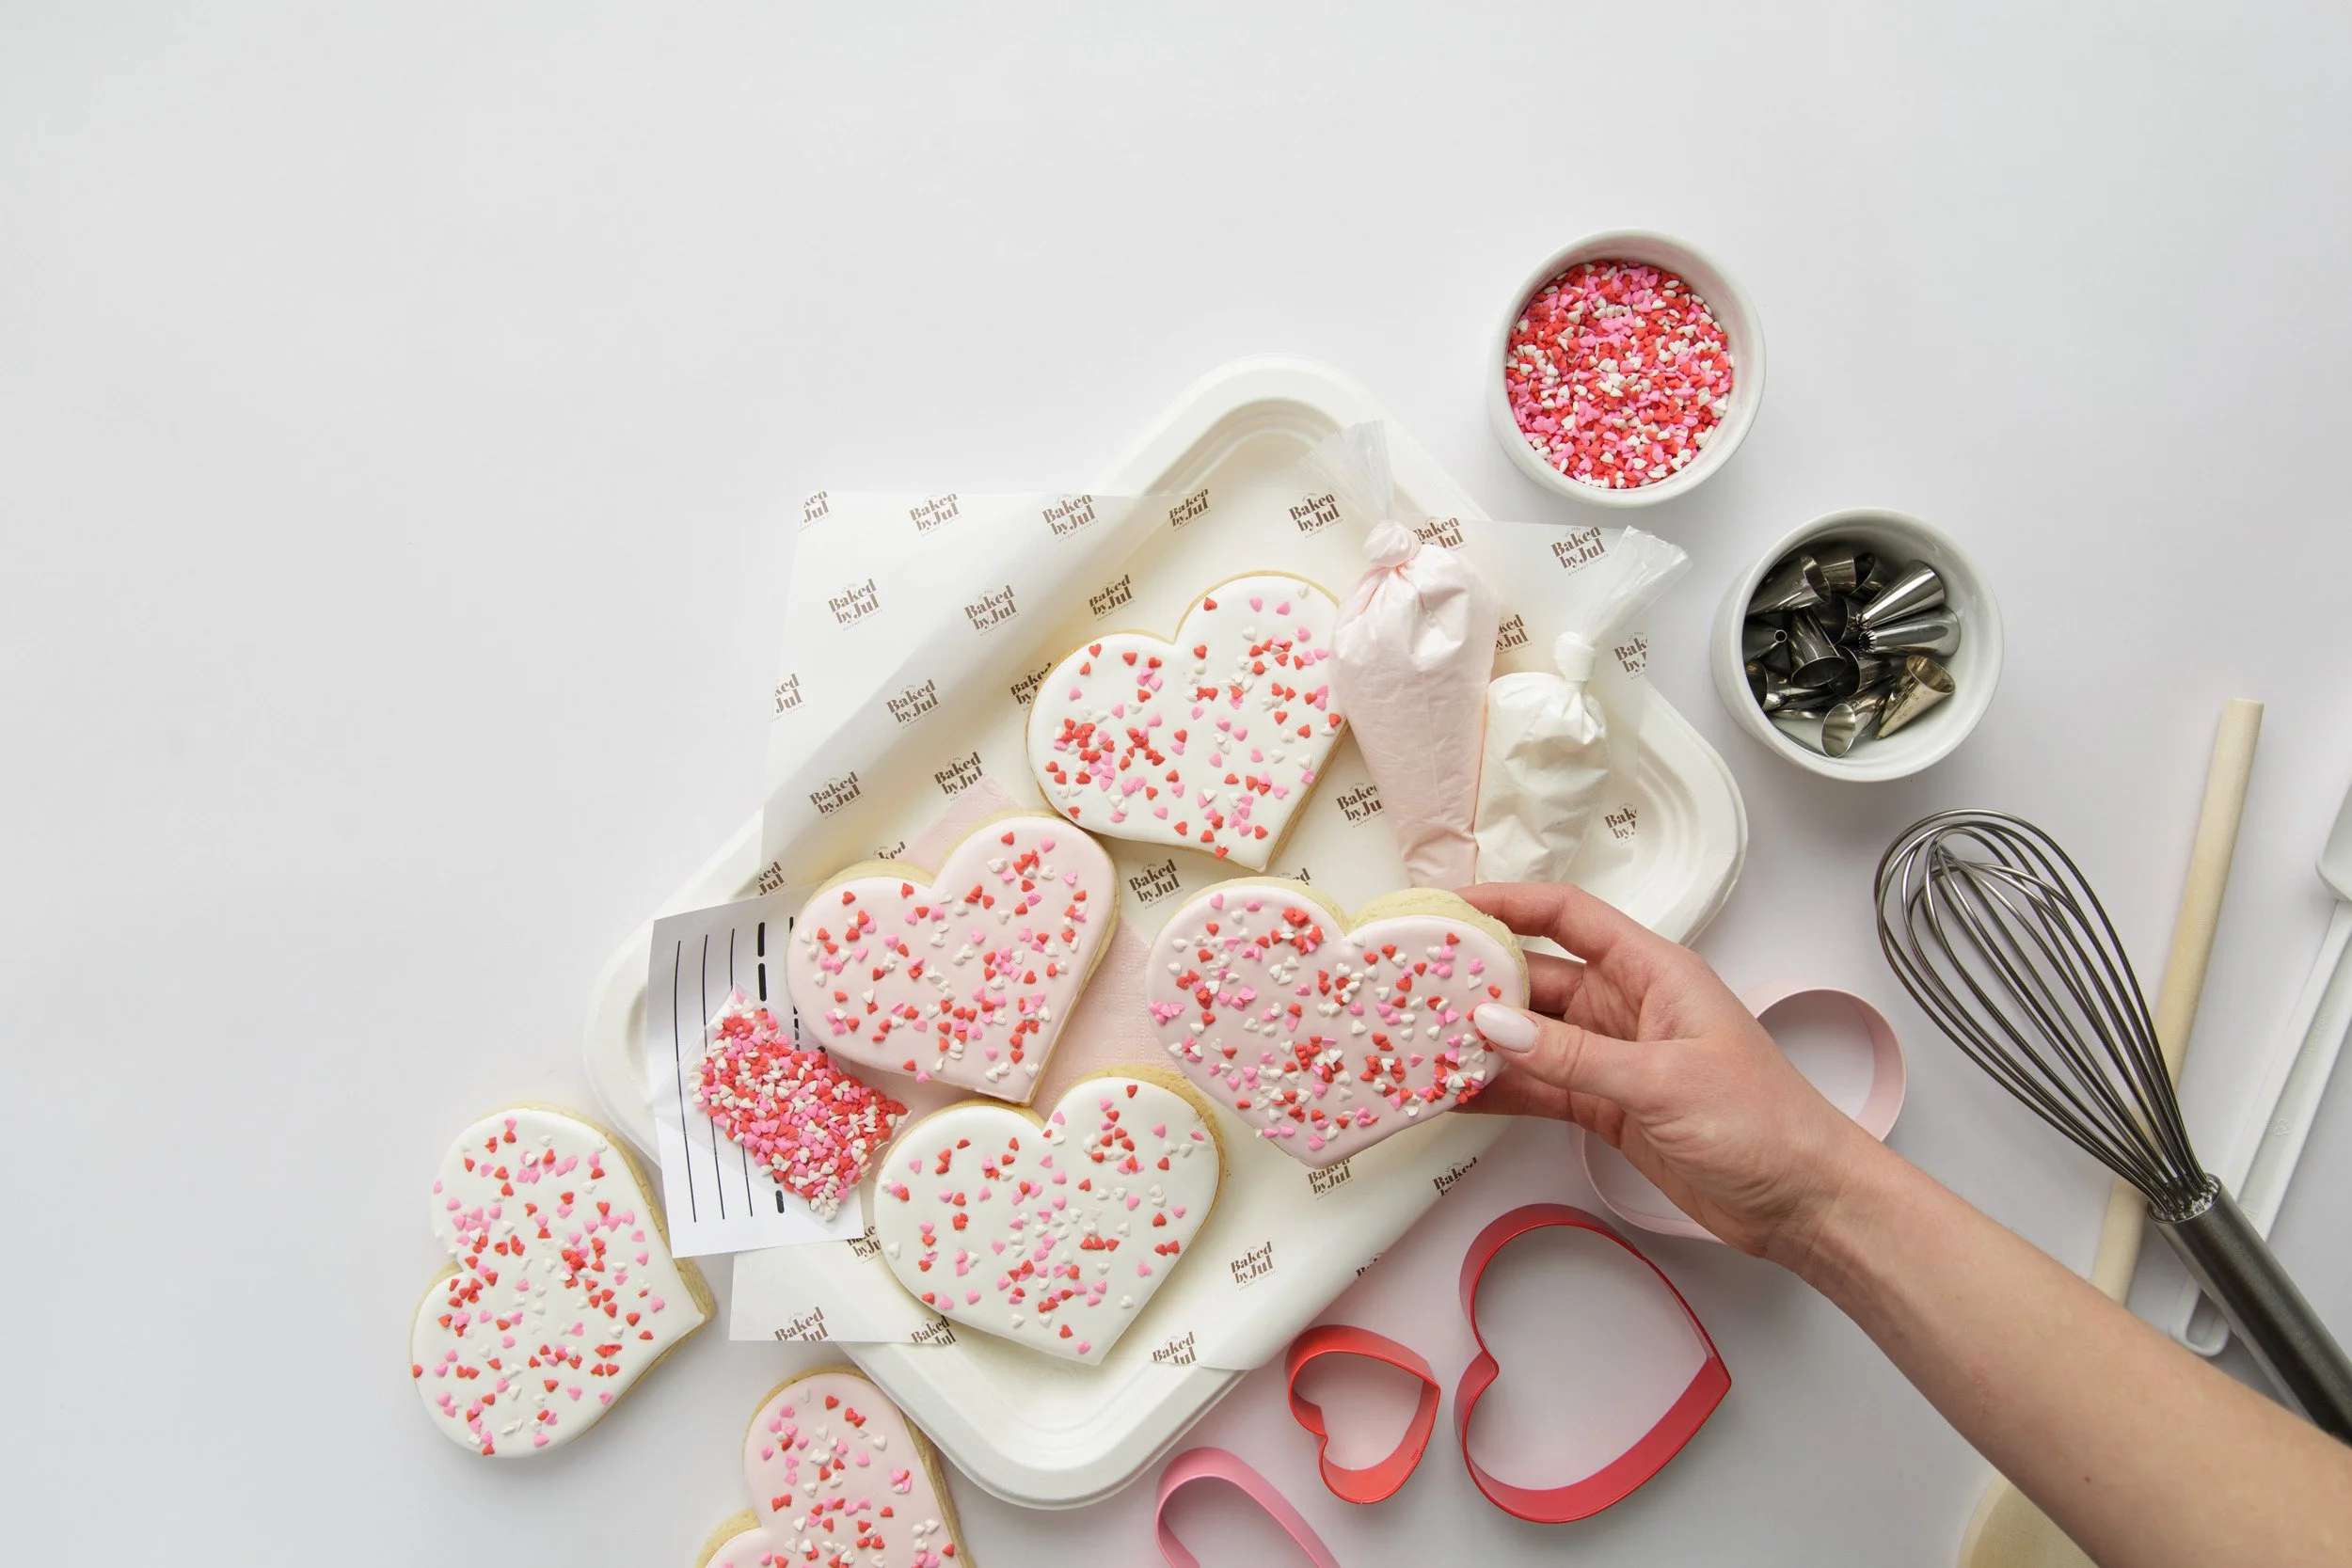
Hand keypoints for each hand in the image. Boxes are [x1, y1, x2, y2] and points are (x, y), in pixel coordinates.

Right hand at [1461, 881, 1882, 1262]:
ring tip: (1423, 1041)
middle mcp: (1629, 1005)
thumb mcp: (1663, 1080)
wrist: (1804, 1202)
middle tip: (1416, 983)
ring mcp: (1615, 1057)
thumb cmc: (1765, 1123)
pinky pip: (1541, 1085)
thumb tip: (1495, 1024)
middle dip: (1479, 977)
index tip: (1450, 906)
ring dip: (1483, 1038)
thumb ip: (1574, 1056)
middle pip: (1538, 974)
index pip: (1568, 916)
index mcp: (1654, 972)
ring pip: (1532, 1034)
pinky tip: (1460, 1092)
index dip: (1508, 902)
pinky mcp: (1608, 1106)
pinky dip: (1502, 1088)